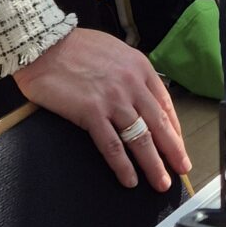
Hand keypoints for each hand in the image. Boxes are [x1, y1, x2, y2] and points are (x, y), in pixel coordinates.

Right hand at [15, 26, 188, 190]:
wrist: (44, 44)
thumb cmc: (74, 46)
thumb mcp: (115, 51)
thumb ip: (130, 72)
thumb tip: (140, 95)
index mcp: (140, 67)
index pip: (165, 104)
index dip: (174, 129)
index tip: (178, 145)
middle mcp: (131, 84)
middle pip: (159, 125)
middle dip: (173, 151)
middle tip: (182, 169)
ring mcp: (113, 99)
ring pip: (140, 139)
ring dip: (153, 165)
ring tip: (161, 182)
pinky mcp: (91, 112)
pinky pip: (112, 145)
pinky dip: (123, 165)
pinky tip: (129, 179)